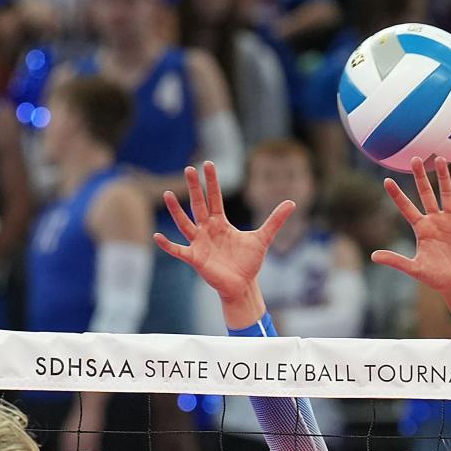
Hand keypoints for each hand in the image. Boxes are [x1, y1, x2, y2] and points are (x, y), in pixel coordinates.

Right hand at [154, 161, 294, 302]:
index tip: (208, 164)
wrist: (243, 285)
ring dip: (176, 210)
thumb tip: (292, 202)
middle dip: (195, 188)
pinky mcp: (195, 258)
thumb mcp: (263, 237)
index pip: (215, 198)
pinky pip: (178, 250)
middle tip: (189, 168)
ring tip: (168, 195)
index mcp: (221, 223)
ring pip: (185, 223)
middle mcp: (207, 230)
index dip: (212, 182)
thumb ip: (275, 220)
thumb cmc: (249, 262)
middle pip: (199, 204)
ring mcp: (199, 243)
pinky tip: (157, 236)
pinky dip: (168, 245)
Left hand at [372, 157, 450, 298]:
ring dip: (444, 177)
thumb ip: (395, 261)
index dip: (397, 195)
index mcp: (421, 229)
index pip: (406, 208)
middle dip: (420, 177)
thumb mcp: (415, 269)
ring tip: (441, 159)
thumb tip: (373, 256)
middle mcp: (434, 220)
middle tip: (414, 158)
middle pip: (426, 194)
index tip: (386, 180)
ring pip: (447, 194)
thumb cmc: (436, 278)